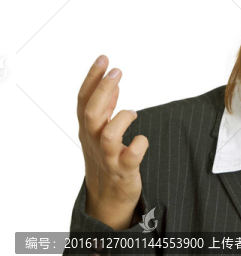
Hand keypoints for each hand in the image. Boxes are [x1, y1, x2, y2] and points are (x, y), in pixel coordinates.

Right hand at [77, 55, 147, 224]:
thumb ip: (107, 107)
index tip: (104, 58)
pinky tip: (142, 139)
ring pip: (108, 135)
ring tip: (132, 112)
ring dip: (121, 118)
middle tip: (117, 71)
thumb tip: (111, 81)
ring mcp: (108, 157)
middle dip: (104, 90)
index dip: (92, 78)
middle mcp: (94, 142)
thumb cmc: (106, 157)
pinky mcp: (124, 170)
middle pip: (91, 113)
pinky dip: (139, 145)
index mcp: (88, 129)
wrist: (108, 196)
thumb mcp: (101, 130)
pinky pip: (131, 157)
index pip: (83, 100)